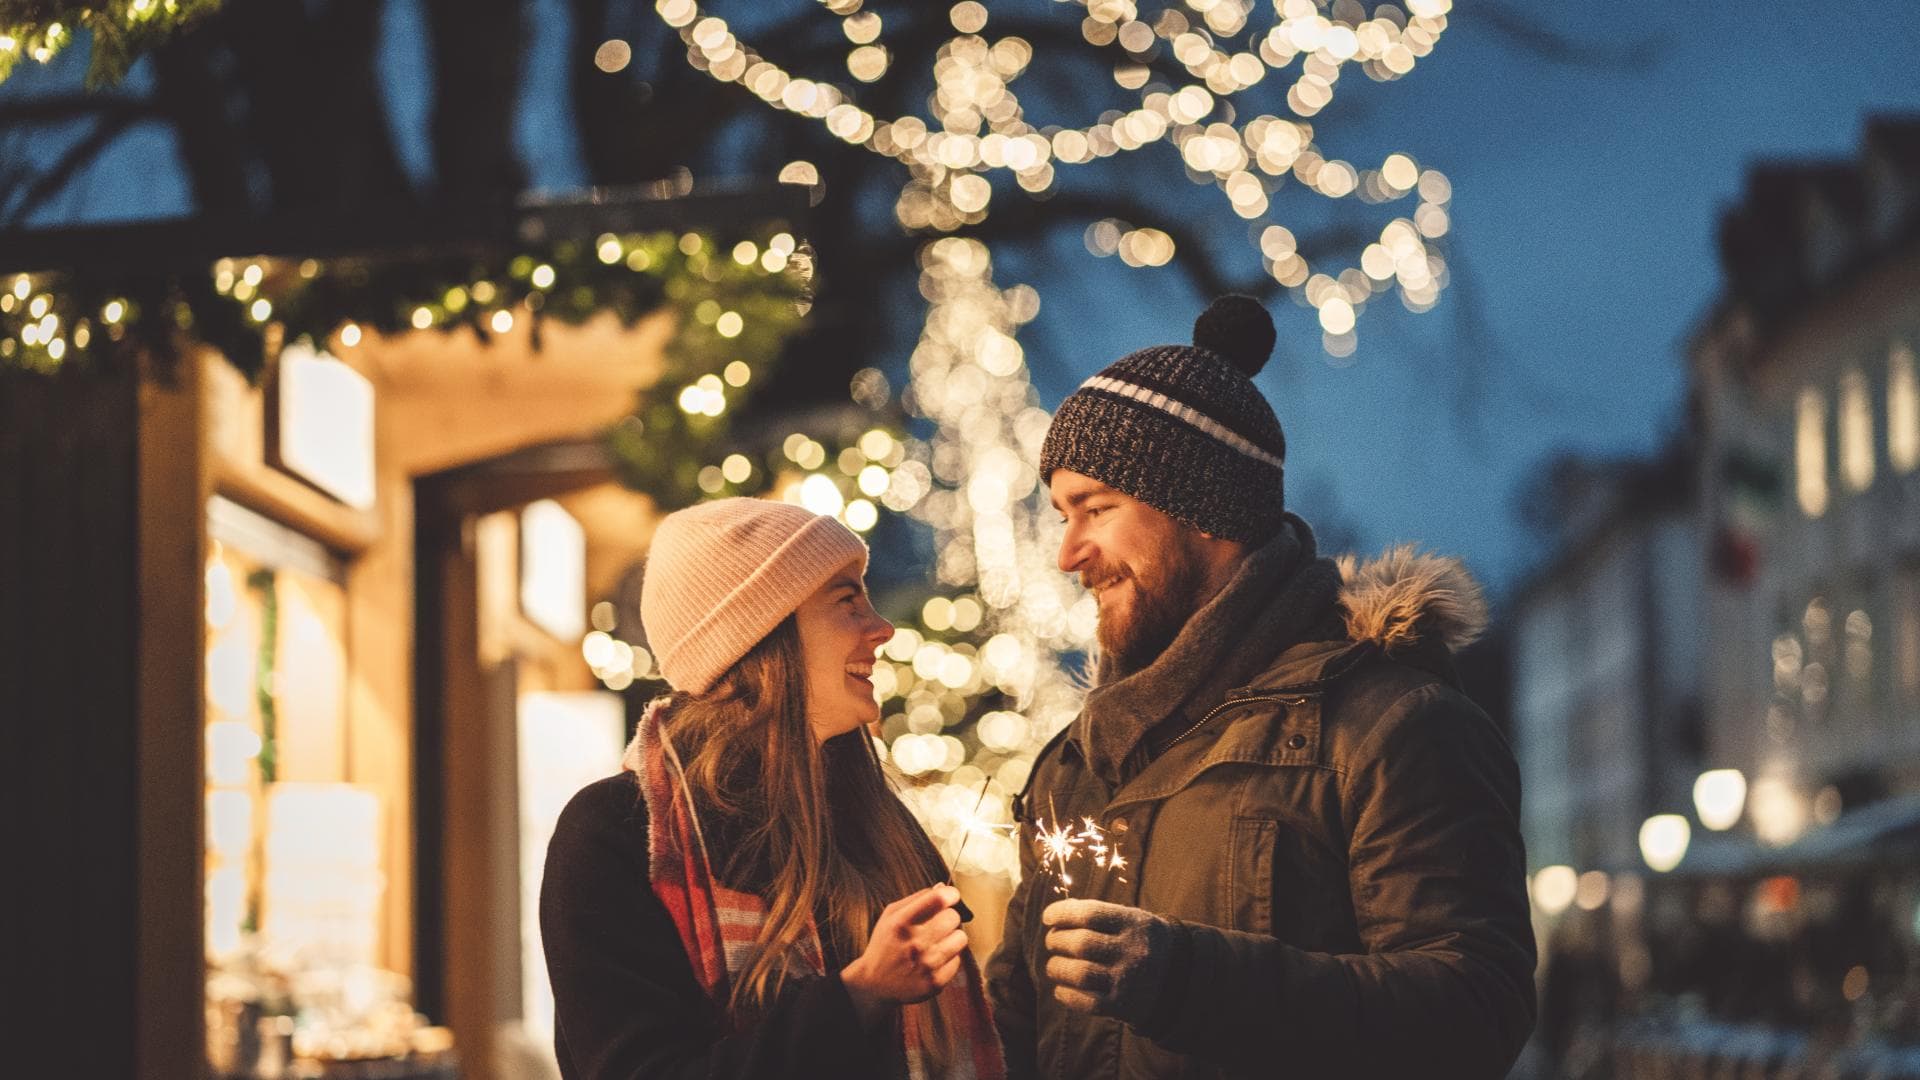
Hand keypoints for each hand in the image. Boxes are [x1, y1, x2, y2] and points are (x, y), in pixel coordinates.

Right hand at [840, 884, 968, 1024]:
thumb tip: (943, 887)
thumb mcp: (891, 916)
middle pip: (953, 917)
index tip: (950, 896)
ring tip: (937, 943)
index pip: (938, 899)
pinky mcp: (935, 982)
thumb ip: (917, 898)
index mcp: (901, 923)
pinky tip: (933, 961)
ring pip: (960, 938)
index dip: (950, 894)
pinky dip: (948, 959)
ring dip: (951, 938)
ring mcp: (927, 965)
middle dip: (948, 917)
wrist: (874, 985)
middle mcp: (915, 944)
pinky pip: (957, 960)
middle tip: (938, 924)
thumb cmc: (885, 945)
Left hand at [1042, 899, 1174, 1025]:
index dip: (1062, 913)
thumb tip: (1056, 915)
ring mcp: (1129, 980)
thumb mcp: (1131, 918)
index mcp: (1135, 924)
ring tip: (1054, 966)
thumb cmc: (1140, 940)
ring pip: (1079, 974)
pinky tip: (1061, 989)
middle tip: (1052, 941)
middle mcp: (1134, 951)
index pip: (1090, 914)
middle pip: (1081, 944)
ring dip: (1057, 968)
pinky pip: (1086, 1003)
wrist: (1177, 976)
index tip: (1047, 917)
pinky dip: (1066, 995)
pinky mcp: (1123, 1006)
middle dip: (1056, 941)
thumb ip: (1098, 914)